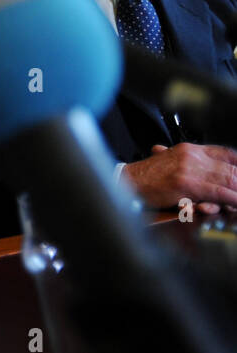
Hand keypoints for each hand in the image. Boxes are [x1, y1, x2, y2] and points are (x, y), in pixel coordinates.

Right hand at [122, 143, 236, 213]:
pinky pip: (218, 192)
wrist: (126, 182)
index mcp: (189, 150)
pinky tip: (236, 203)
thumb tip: (208, 176)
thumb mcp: (171, 163)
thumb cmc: (147, 177)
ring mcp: (190, 169)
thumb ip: (190, 165)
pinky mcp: (187, 184)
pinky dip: (232, 199)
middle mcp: (192, 156)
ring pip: (229, 180)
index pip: (226, 153)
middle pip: (231, 168)